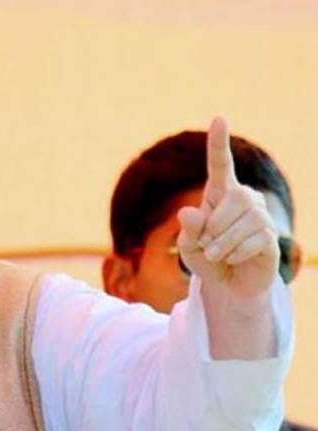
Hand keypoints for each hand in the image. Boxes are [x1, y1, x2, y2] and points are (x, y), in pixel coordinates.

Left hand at [176, 117, 279, 299]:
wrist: (228, 284)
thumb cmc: (206, 258)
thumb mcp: (188, 246)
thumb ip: (187, 231)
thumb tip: (188, 212)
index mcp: (219, 195)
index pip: (220, 165)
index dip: (219, 143)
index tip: (219, 118)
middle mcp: (244, 199)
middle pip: (234, 198)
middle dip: (214, 225)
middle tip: (207, 244)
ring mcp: (260, 216)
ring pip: (244, 220)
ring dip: (223, 242)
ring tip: (218, 254)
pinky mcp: (271, 237)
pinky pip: (254, 239)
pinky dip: (236, 253)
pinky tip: (233, 259)